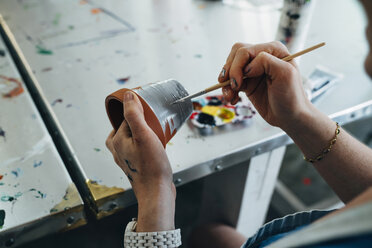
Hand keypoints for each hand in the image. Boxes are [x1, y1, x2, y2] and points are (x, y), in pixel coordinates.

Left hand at [106, 91, 175, 230]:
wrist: (157, 192)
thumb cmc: (151, 166)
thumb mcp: (143, 135)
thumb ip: (134, 115)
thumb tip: (128, 96)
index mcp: (117, 141)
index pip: (125, 118)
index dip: (138, 111)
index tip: (150, 110)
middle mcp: (118, 151)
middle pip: (125, 128)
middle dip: (137, 122)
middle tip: (150, 120)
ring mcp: (126, 160)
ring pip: (130, 139)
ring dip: (140, 133)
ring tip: (153, 131)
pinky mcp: (136, 166)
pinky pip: (136, 150)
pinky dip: (144, 144)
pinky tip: (155, 147)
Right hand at [219, 41, 310, 129]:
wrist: (290, 117)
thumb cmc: (292, 97)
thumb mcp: (285, 74)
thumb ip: (266, 62)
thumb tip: (247, 67)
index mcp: (273, 50)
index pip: (245, 51)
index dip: (238, 66)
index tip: (239, 84)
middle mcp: (262, 57)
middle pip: (235, 56)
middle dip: (229, 72)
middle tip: (232, 87)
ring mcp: (254, 70)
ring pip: (230, 68)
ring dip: (226, 83)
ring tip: (229, 96)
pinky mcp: (248, 83)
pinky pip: (231, 82)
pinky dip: (228, 90)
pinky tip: (233, 99)